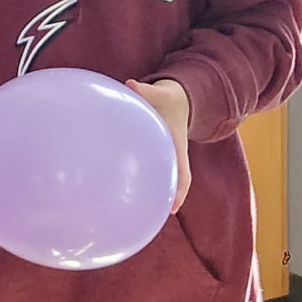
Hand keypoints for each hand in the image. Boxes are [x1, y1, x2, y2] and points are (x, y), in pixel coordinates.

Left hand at [126, 78, 193, 211]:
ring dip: (153, 192)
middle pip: (173, 183)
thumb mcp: (161, 93)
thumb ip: (146, 91)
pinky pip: (148, 168)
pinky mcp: (155, 152)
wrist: (178, 98)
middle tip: (153, 217)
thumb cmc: (168, 99)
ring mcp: (165, 155)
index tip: (173, 208)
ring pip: (161, 178)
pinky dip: (138, 178)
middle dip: (166, 199)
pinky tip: (118, 185)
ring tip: (135, 211)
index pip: (183, 173)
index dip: (179, 191)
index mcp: (177, 145)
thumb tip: (130, 84)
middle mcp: (172, 154)